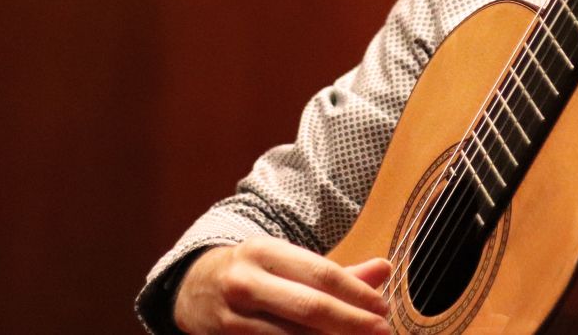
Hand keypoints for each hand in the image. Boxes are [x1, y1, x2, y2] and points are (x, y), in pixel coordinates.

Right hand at [173, 235, 391, 334]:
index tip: (382, 308)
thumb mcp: (288, 261)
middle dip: (350, 322)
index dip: (356, 293)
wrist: (193, 288)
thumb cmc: (256, 273)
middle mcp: (245, 282)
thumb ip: (338, 271)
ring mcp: (231, 317)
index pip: (320, 272)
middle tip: (382, 331)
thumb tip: (385, 269)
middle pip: (308, 307)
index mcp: (265, 251)